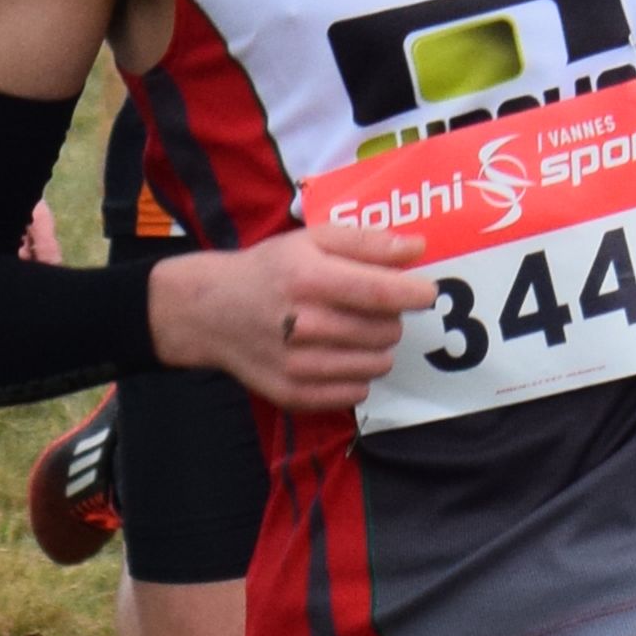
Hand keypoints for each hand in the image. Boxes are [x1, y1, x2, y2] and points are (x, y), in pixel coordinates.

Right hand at [147, 217, 440, 404]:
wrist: (211, 312)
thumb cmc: (269, 271)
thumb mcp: (311, 240)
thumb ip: (366, 242)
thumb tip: (418, 249)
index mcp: (308, 279)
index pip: (380, 292)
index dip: (414, 294)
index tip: (425, 293)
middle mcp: (301, 325)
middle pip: (385, 331)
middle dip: (390, 318)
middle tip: (371, 309)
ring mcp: (296, 365)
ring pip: (376, 364)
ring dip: (376, 348)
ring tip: (354, 333)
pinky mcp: (293, 394)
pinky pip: (355, 394)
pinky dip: (357, 376)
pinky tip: (339, 357)